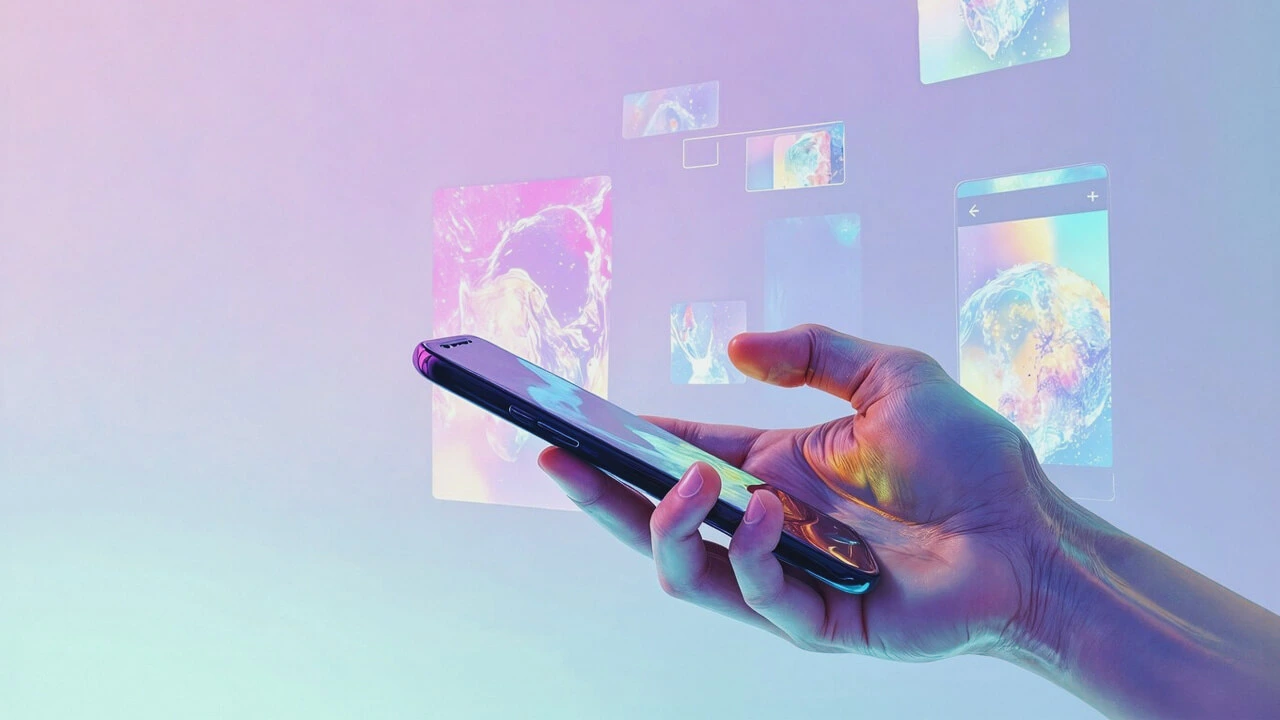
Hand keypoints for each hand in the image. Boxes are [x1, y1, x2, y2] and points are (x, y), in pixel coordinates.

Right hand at [538, 324, 1062, 660]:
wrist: (1030, 533)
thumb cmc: (969, 457)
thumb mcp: (890, 375)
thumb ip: (812, 350)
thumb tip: (732, 344)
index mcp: (775, 469)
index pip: (680, 454)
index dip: (625, 441)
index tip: (572, 420)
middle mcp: (769, 525)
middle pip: (659, 520)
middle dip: (601, 494)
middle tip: (560, 459)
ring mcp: (789, 578)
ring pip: (688, 570)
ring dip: (670, 528)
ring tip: (689, 484)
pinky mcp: (819, 622)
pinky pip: (759, 599)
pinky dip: (753, 557)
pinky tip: (770, 515)